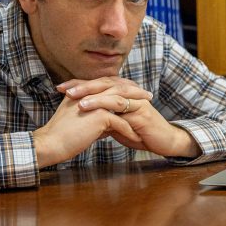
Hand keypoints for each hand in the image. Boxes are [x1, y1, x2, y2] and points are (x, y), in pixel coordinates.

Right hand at [33, 95, 143, 167]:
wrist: (49, 144)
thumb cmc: (61, 137)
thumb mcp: (79, 123)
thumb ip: (94, 119)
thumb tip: (108, 126)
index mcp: (83, 93)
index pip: (108, 85)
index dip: (123, 87)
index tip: (136, 91)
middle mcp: (89, 95)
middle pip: (118, 89)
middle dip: (134, 91)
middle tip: (148, 96)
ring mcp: (94, 104)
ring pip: (122, 103)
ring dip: (136, 108)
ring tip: (147, 112)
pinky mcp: (98, 116)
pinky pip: (120, 122)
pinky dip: (128, 130)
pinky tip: (136, 137)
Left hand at [58, 77, 201, 158]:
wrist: (164, 142)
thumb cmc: (140, 133)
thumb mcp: (117, 125)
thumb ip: (103, 118)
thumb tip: (84, 119)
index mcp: (123, 93)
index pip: (99, 84)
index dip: (80, 85)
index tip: (60, 88)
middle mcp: (130, 92)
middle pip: (103, 83)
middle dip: (82, 85)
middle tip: (63, 89)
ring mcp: (136, 99)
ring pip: (110, 90)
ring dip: (90, 92)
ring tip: (72, 97)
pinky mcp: (141, 109)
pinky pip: (119, 103)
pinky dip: (102, 103)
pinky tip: (88, 107)